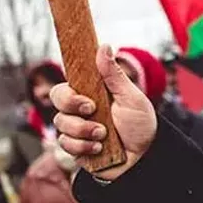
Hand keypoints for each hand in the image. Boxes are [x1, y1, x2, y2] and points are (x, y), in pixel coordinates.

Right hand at [51, 45, 157, 181]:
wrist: (145, 156)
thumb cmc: (140, 124)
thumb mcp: (130, 97)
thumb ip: (114, 75)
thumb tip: (104, 46)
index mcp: (90, 95)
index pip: (65, 87)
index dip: (69, 93)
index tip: (87, 101)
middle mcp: (79, 111)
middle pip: (57, 102)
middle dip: (74, 109)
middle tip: (93, 112)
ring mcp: (76, 130)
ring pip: (61, 125)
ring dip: (84, 131)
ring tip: (104, 135)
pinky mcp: (75, 148)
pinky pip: (65, 144)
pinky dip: (83, 147)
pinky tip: (99, 148)